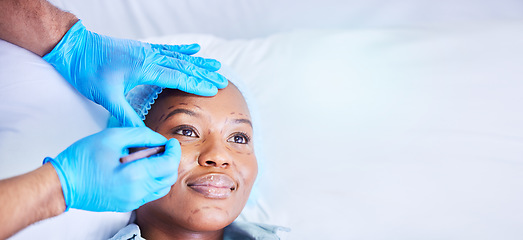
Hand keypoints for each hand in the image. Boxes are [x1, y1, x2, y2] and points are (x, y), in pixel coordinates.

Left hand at [43, 20, 227, 126]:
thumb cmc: (88, 71)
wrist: (75, 48)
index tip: (213, 90)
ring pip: (180, 57)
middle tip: (223, 81)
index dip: (196, 84)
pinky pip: (169, 49)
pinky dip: (184, 50)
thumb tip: (143, 134)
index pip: (177, 77)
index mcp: (144, 68)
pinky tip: (196, 48)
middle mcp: (150, 57)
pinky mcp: (143, 49)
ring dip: (199, 62)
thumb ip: (126, 116)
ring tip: (217, 65)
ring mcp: (147, 51)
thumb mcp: (107, 97)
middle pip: (184, 66)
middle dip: (204, 74)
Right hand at [43, 127, 180, 211]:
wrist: (62, 184)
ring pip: (161, 188)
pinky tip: (141, 169)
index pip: (168, 164)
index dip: (174, 151)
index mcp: (135, 175)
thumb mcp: (113, 137)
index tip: (171, 142)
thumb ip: (141, 136)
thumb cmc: (82, 159)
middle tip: (162, 148)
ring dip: (162, 172)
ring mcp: (132, 201)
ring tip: (151, 158)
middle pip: (169, 178)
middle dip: (170, 161)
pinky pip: (149, 193)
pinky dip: (152, 181)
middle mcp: (137, 192)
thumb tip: (159, 139)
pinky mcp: (126, 205)